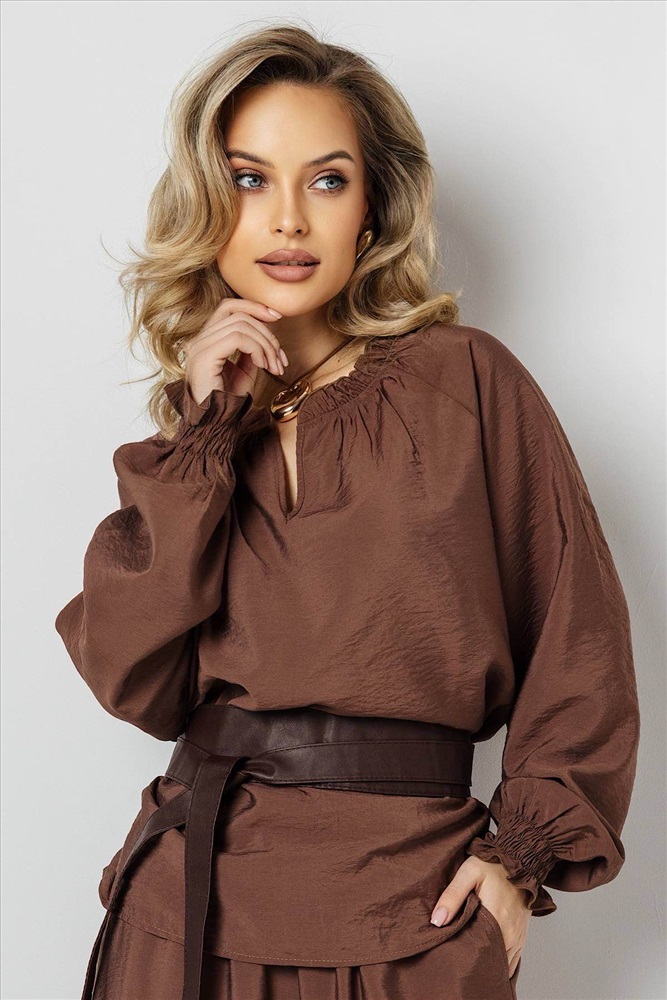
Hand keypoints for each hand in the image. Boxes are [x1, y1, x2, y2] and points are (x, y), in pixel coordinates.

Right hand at [178, 298, 289, 403]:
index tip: (277, 317)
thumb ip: (251, 348)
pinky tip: (262, 366)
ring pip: (241, 325)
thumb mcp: (245, 370)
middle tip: (280, 358)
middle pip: (239, 314)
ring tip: (274, 367)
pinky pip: (237, 338)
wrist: (215, 424)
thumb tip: (265, 332)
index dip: (254, 307)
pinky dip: (257, 349)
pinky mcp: (204, 357)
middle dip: (267, 333)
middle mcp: (199, 340)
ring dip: (265, 345)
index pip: (229, 307)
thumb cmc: (228, 401)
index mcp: (206, 340)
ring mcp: (199, 347)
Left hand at [430, 856, 530, 976]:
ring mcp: (517, 936)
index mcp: (495, 920)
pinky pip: (512, 958)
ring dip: (488, 965)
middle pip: (490, 961)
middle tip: (458, 967)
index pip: (479, 954)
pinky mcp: (521, 934)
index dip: (465, 961)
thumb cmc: (492, 865)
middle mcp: (509, 933)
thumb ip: (452, 896)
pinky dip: (500, 962)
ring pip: (502, 962)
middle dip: (475, 966)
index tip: (452, 963)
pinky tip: (486, 962)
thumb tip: (436, 921)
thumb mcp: (468, 873)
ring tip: (470, 966)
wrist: (519, 859)